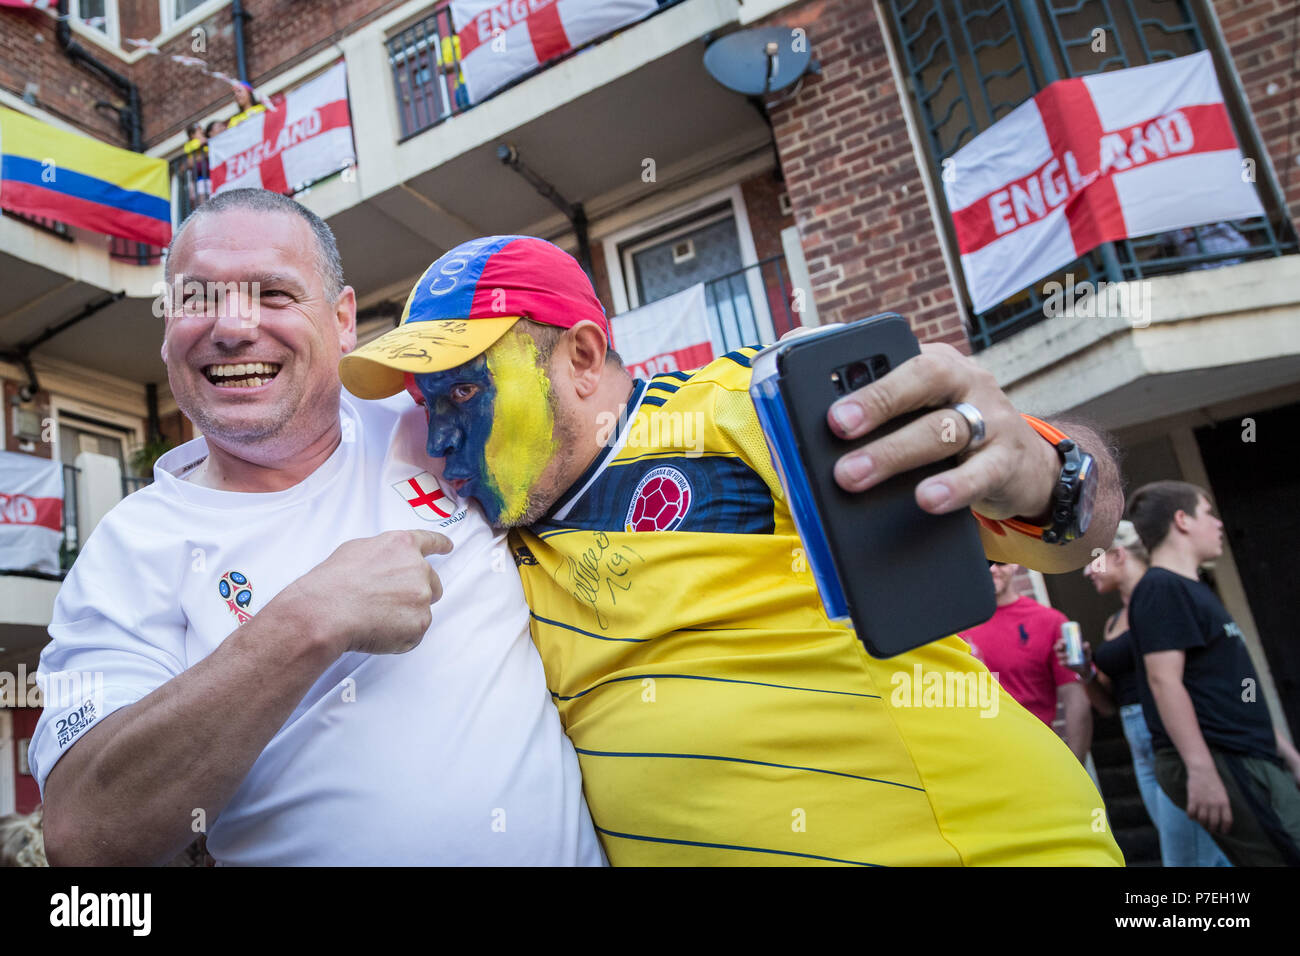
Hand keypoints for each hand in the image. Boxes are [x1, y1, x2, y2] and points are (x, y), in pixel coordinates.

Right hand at [273, 529, 451, 656]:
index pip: (430, 541)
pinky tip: (376, 630)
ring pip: (422, 609)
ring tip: (375, 616)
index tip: (448, 547)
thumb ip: (383, 553)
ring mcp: (422, 597)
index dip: (440, 545)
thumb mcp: (356, 550)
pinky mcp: (419, 623)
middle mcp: (418, 569)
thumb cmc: (334, 582)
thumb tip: (386, 564)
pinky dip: (399, 635)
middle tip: (391, 602)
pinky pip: (414, 632)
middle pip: (433, 582)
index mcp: (403, 546)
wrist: (326, 611)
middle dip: (417, 592)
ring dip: (405, 614)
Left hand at [828, 343, 1059, 521]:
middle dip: (877, 403)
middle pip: (923, 381)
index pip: (900, 358)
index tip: (830, 404)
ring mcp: (992, 419)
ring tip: (856, 477)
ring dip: (895, 453)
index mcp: (938, 364)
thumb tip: (808, 408)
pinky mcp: (1008, 460)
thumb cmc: (953, 435)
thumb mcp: (921, 412)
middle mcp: (967, 382)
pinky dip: (953, 486)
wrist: (1024, 468)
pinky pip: (981, 472)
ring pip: (943, 429)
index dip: (865, 378)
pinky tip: (927, 499)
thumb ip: (877, 404)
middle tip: (837, 429)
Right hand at [1053, 635, 1092, 676]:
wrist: (1085, 667)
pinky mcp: (1063, 663)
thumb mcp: (1087, 652)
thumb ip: (1086, 648)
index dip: (1061, 641)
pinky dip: (1063, 662)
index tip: (1065, 641)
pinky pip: (1061, 662)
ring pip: (1058, 654)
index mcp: (1067, 645)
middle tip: (1062, 646)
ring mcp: (1062, 657)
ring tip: (1068, 655)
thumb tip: (1086, 644)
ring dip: (1062, 654)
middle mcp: (1063, 650)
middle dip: (1058, 646)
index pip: (1060, 641)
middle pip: (1056, 647)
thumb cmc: (1085, 656)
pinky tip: (1068, 662)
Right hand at [1186, 765, 1232, 833]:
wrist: (1202, 770)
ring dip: (1201, 823)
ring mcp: (1203, 802)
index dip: (1225, 829)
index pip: (1227, 821)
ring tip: (1201, 822)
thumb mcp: (1223, 794)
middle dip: (1212, 829)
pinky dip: (1191, 817)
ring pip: (1202, 820)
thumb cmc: (1214, 782)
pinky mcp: (1192, 799)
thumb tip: (1221, 819)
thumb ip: (1223, 806)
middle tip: (1210, 829)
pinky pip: (1191, 814)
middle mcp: (1214, 804)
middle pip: (1213, 823)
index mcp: (1224, 803)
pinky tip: (1192, 815)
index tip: (1223, 831)